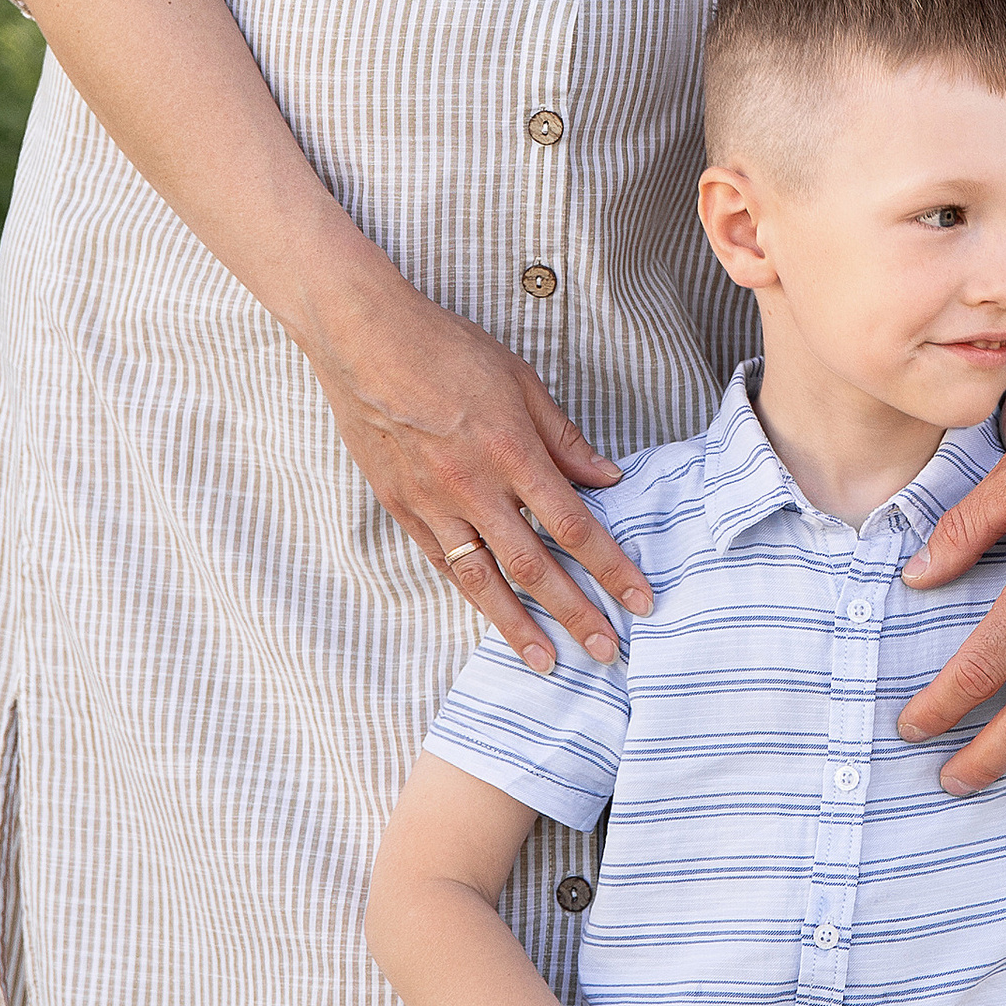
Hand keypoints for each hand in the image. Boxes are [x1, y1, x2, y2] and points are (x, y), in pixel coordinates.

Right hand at [309, 271, 649, 673]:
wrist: (365, 343)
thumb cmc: (447, 350)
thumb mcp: (521, 381)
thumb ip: (565, 438)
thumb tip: (607, 479)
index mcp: (513, 454)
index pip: (574, 525)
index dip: (611, 567)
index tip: (640, 598)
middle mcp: (475, 489)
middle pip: (535, 567)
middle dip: (576, 613)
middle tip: (607, 650)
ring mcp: (434, 505)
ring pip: (484, 581)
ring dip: (520, 627)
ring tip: (548, 662)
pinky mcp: (403, 509)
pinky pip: (444, 563)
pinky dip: (472, 594)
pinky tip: (493, 616)